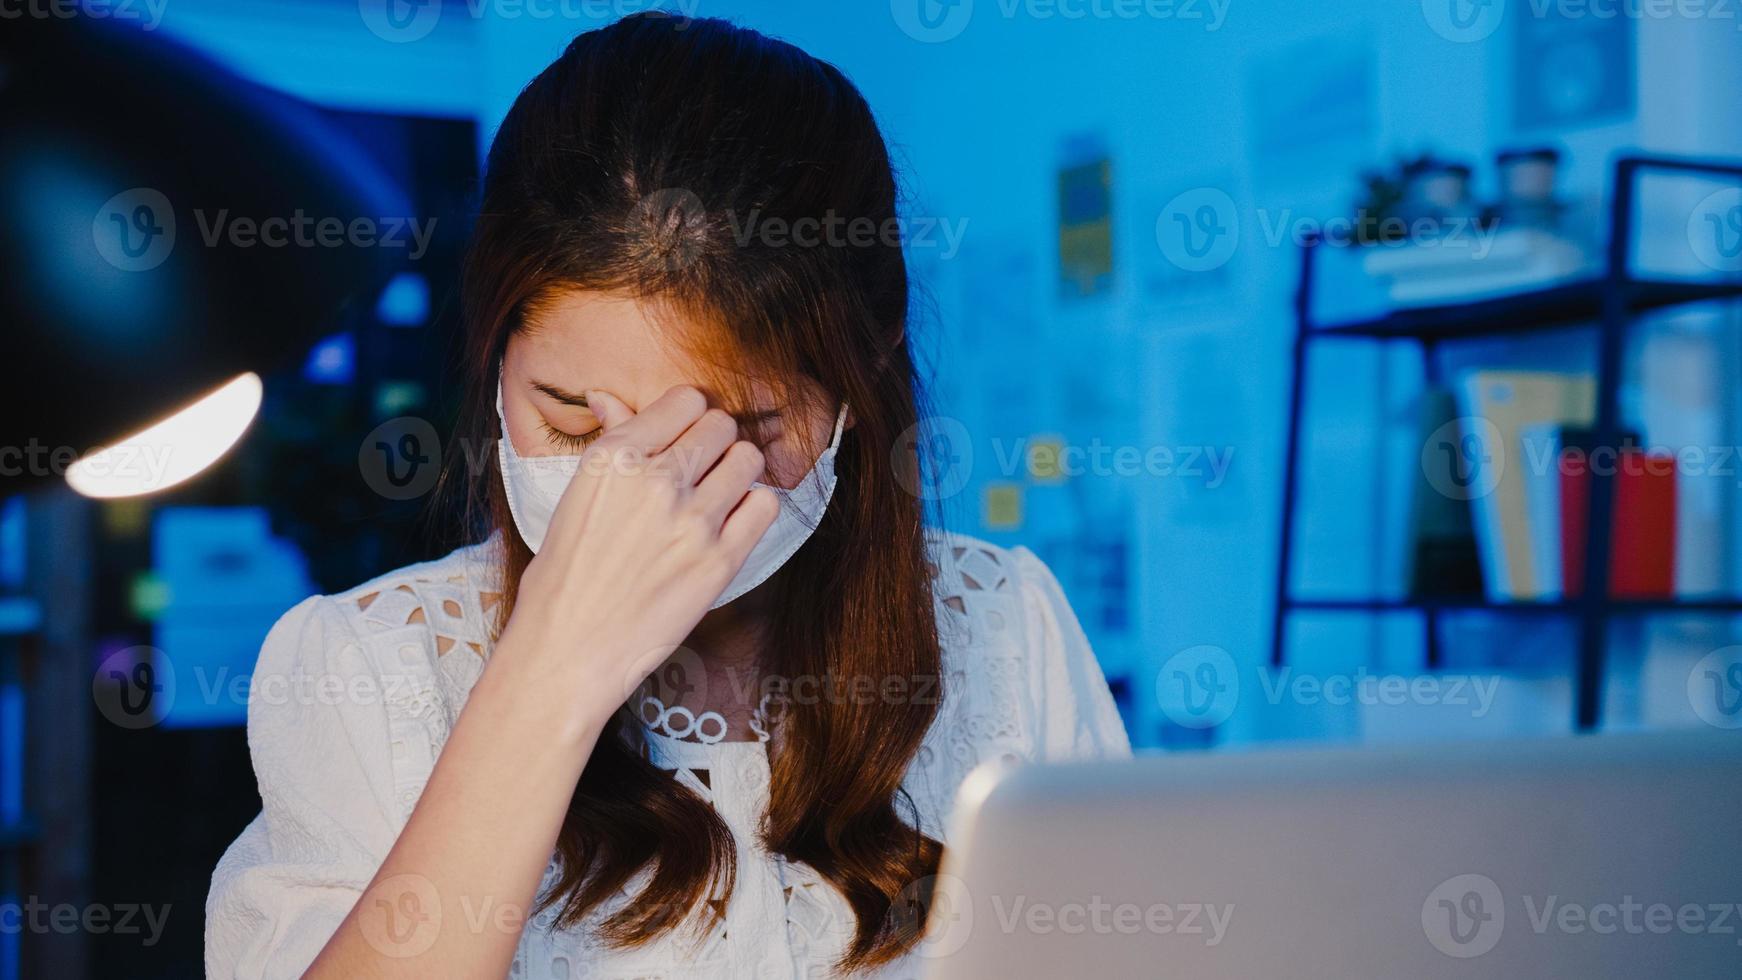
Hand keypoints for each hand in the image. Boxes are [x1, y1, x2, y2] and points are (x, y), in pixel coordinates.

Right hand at [496, 385, 778, 727]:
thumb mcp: (575, 498)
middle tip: (702, 470)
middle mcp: (655, 481)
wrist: (567, 652)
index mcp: (613, 458)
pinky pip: (765, 506)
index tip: (683, 438)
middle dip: (715, 442)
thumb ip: (609, 443)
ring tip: (718, 496)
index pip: (684, 400)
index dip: (688, 417)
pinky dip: (754, 509)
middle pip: (720, 425)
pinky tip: (731, 525)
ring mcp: (692, 521)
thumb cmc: (564, 578)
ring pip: (748, 459)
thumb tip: (609, 398)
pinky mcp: (720, 562)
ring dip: (738, 472)